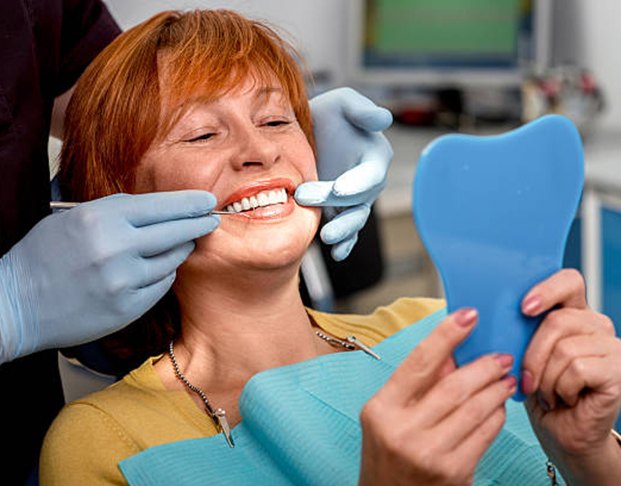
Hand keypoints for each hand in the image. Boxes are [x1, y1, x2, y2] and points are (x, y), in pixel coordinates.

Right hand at [0, 191, 218, 362]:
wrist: (16, 305)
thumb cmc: (43, 256)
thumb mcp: (74, 219)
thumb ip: (117, 212)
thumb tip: (161, 209)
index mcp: (100, 218)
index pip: (161, 206)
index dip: (189, 203)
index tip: (207, 200)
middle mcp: (115, 248)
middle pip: (175, 231)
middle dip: (199, 224)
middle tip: (211, 220)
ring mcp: (123, 280)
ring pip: (172, 259)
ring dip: (180, 250)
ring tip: (181, 243)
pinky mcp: (127, 307)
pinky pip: (161, 285)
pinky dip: (163, 275)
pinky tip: (157, 269)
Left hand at [295, 87, 392, 260]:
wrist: (307, 134)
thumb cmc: (329, 115)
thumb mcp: (343, 102)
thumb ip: (361, 110)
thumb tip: (383, 119)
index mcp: (374, 156)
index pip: (371, 174)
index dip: (357, 183)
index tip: (339, 188)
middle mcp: (368, 182)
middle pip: (358, 200)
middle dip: (335, 203)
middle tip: (305, 197)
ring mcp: (354, 201)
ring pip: (354, 220)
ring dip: (343, 231)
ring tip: (327, 237)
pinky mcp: (339, 212)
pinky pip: (347, 232)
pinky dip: (344, 244)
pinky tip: (336, 254)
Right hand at [359, 309, 515, 485]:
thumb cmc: (388, 454)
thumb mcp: (389, 415)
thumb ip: (417, 384)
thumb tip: (452, 351)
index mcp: (381, 409)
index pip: (418, 362)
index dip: (446, 335)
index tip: (468, 315)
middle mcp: (403, 431)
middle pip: (454, 386)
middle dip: (483, 366)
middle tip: (501, 355)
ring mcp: (430, 454)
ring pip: (475, 409)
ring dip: (496, 388)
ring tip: (505, 378)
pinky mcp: (455, 473)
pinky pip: (485, 434)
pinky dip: (496, 415)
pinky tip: (498, 406)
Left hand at [521, 269, 620, 483]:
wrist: (561, 434)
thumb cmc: (539, 392)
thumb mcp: (522, 354)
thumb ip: (518, 329)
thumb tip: (490, 313)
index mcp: (572, 313)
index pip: (568, 281)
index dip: (547, 290)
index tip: (525, 308)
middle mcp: (596, 325)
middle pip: (557, 320)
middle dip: (532, 355)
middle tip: (528, 379)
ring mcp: (612, 347)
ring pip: (564, 349)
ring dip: (546, 378)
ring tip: (549, 393)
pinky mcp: (618, 371)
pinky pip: (577, 369)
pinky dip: (561, 389)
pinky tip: (565, 399)